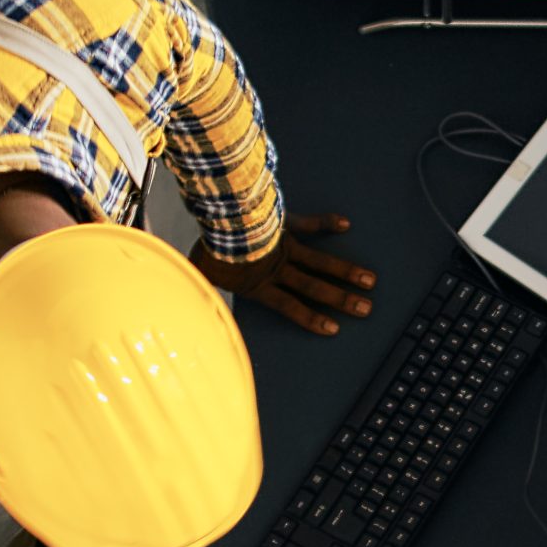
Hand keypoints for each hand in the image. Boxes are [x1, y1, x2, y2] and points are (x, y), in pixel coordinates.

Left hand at [192, 213, 375, 335]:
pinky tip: (345, 226)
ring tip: (369, 280)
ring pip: (320, 261)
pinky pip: (309, 224)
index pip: (290, 306)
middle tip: (366, 309)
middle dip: (341, 299)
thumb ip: (195, 292)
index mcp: (259, 284)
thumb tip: (177, 307)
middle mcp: (278, 267)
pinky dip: (326, 223)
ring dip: (346, 271)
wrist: (220, 217)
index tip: (333, 329)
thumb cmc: (209, 248)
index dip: (311, 318)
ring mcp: (284, 245)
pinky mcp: (284, 223)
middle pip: (314, 287)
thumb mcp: (198, 276)